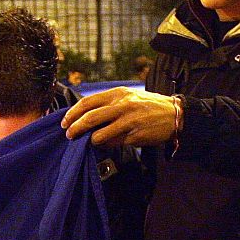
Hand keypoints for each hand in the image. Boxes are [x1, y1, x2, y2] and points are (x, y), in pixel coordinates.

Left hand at [61, 87, 178, 146]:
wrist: (174, 114)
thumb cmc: (148, 106)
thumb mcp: (128, 97)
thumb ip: (109, 104)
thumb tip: (86, 116)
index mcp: (118, 94)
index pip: (88, 102)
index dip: (73, 113)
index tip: (65, 121)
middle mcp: (123, 105)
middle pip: (90, 118)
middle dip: (76, 128)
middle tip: (69, 135)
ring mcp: (129, 121)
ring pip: (100, 134)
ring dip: (90, 140)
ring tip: (88, 142)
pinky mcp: (135, 135)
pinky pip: (114, 143)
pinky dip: (106, 146)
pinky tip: (106, 145)